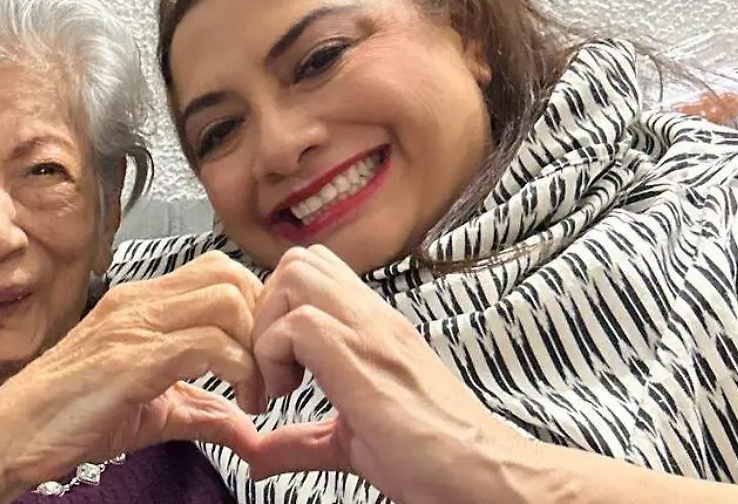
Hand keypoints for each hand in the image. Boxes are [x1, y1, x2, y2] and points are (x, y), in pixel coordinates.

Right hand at [0, 251, 266, 502]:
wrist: (9, 435)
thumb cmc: (67, 418)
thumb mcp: (151, 412)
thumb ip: (202, 411)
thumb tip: (245, 430)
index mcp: (140, 304)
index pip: (220, 272)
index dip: (257, 310)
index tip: (266, 357)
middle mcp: (138, 302)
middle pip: (231, 274)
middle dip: (264, 323)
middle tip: (269, 373)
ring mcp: (133, 325)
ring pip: (227, 300)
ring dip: (256, 348)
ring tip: (257, 393)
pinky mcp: (131, 358)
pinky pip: (208, 343)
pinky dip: (240, 373)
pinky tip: (240, 404)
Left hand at [242, 245, 521, 503]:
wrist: (482, 476)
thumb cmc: (432, 459)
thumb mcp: (348, 444)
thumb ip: (300, 441)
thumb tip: (255, 454)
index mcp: (373, 329)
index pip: (314, 273)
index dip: (275, 310)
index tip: (273, 368)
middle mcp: (373, 319)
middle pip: (297, 262)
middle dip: (264, 309)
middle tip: (269, 368)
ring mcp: (371, 332)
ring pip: (294, 277)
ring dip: (268, 327)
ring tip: (278, 381)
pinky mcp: (362, 358)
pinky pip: (297, 323)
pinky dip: (274, 356)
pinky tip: (286, 395)